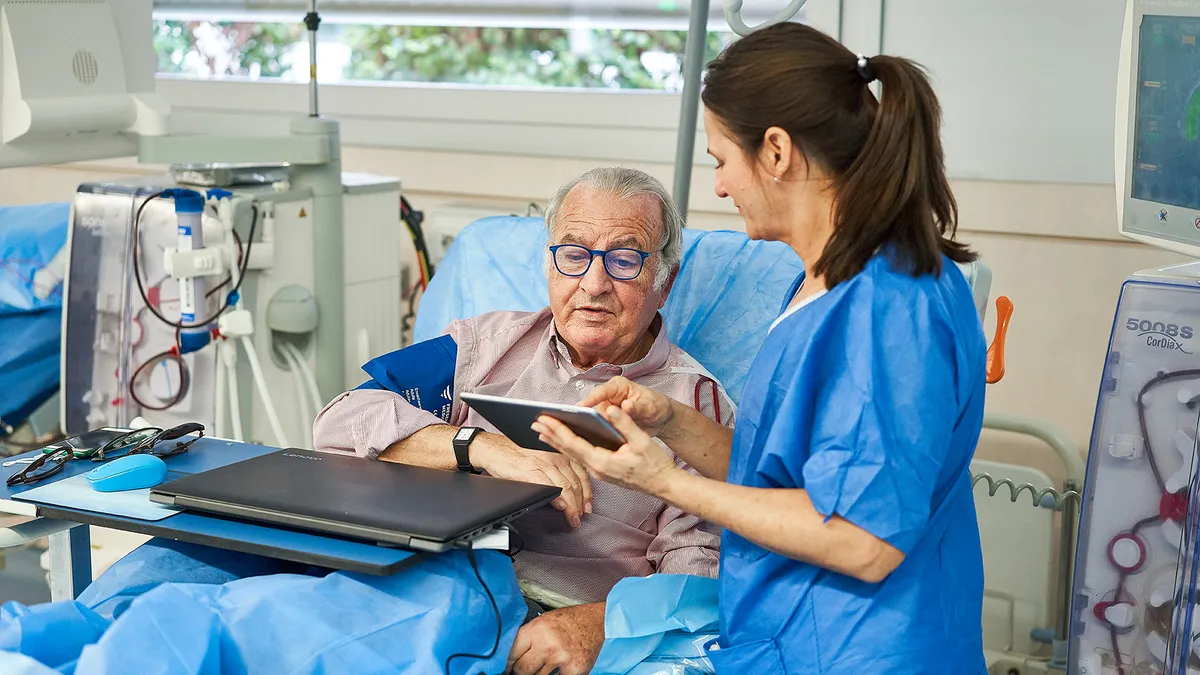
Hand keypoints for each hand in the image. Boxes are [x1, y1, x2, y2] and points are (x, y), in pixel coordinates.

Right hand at [472, 432, 592, 527]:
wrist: (499, 452)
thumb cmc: (522, 460)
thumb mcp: (546, 464)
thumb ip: (560, 476)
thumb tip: (572, 498)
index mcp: (561, 455)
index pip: (582, 475)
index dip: (588, 493)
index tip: (588, 508)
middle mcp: (555, 458)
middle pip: (575, 483)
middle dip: (580, 504)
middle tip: (580, 518)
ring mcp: (543, 464)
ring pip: (565, 486)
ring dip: (572, 506)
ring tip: (572, 518)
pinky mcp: (530, 471)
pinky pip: (548, 485)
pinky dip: (557, 497)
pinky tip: (561, 507)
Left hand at [507, 602, 604, 674]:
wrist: (596, 621)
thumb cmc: (569, 620)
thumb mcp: (543, 621)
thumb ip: (528, 638)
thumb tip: (510, 656)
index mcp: (537, 629)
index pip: (511, 653)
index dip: (507, 664)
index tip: (507, 668)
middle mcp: (548, 644)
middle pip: (522, 670)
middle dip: (520, 672)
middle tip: (523, 670)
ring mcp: (562, 658)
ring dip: (538, 674)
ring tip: (544, 665)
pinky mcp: (575, 670)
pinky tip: (557, 669)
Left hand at [533, 406, 678, 496]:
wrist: (664, 484)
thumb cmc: (655, 464)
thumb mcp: (642, 441)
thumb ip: (624, 424)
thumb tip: (609, 408)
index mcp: (602, 461)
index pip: (573, 443)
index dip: (557, 429)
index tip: (545, 418)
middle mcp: (597, 469)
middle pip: (568, 450)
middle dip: (551, 435)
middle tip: (535, 422)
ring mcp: (599, 472)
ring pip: (572, 455)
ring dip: (557, 442)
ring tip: (543, 431)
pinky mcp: (603, 471)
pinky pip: (580, 458)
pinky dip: (569, 447)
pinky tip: (564, 442)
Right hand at [578, 376, 673, 437]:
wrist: (661, 419)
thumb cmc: (657, 406)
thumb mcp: (650, 406)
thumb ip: (638, 406)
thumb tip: (626, 405)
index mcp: (618, 386)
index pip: (600, 392)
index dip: (589, 400)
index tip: (579, 408)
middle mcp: (609, 397)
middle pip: (592, 407)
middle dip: (586, 418)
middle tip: (578, 429)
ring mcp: (607, 410)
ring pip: (593, 420)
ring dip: (590, 429)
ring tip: (586, 440)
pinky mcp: (607, 422)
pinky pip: (598, 429)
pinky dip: (597, 436)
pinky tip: (596, 445)